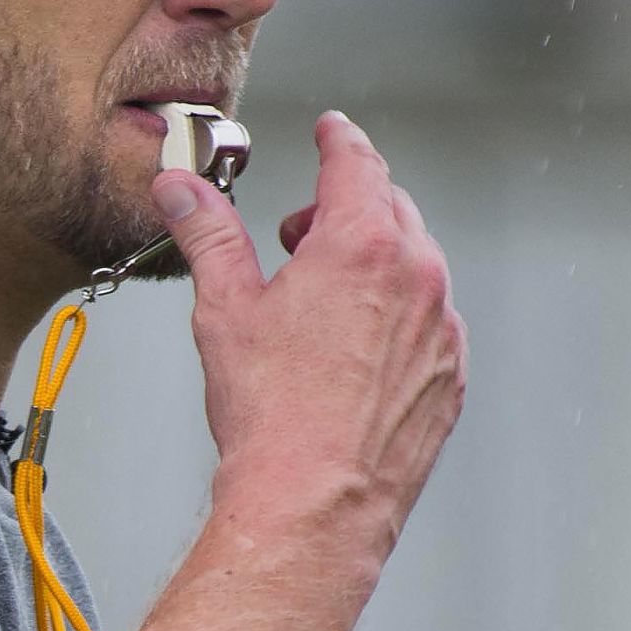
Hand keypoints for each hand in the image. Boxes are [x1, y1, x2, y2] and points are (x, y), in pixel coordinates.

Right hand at [151, 110, 467, 580]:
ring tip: (318, 299)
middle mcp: (415, 277)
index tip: (331, 131)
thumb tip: (181, 190)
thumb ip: (207, 234)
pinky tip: (351, 348)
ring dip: (372, 260)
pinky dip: (397, 312)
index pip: (356, 163)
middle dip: (345, 206)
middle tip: (299, 234)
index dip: (338, 139)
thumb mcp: (225, 307)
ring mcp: (442, 328)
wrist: (315, 500)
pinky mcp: (449, 374)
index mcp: (360, 245)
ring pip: (414, 264)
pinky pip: (430, 319)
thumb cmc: (272, 412)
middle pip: (389, 208)